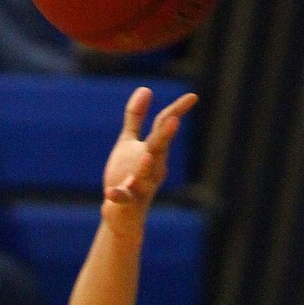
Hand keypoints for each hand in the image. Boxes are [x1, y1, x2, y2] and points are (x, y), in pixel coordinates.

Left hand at [101, 88, 197, 234]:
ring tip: (147, 156)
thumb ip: (136, 118)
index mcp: (154, 151)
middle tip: (174, 120)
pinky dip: (118, 195)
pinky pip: (124, 198)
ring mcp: (141, 185)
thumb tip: (145, 88)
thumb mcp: (129, 143)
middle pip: (159, 149)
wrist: (123, 215)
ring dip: (146, 166)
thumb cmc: (128, 176)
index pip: (164, 127)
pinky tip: (110, 192)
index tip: (194, 96)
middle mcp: (152, 168)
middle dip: (166, 135)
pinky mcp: (127, 202)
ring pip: (146, 175)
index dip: (177, 111)